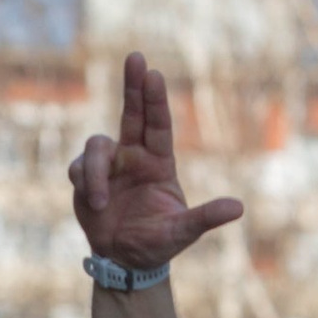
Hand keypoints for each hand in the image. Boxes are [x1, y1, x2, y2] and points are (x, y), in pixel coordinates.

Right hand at [69, 52, 242, 273]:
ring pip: (97, 146)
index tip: (153, 74)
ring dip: (95, 171)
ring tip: (100, 203)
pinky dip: (84, 183)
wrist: (124, 261)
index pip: (159, 125)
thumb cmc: (157, 243)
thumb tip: (238, 208)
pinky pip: (78, 168)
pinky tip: (94, 204)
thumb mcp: (182, 232)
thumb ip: (205, 218)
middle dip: (132, 85)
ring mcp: (109, 165)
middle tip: (135, 57)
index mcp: (159, 163)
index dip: (155, 100)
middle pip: (132, 113)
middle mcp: (134, 156)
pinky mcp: (85, 177)